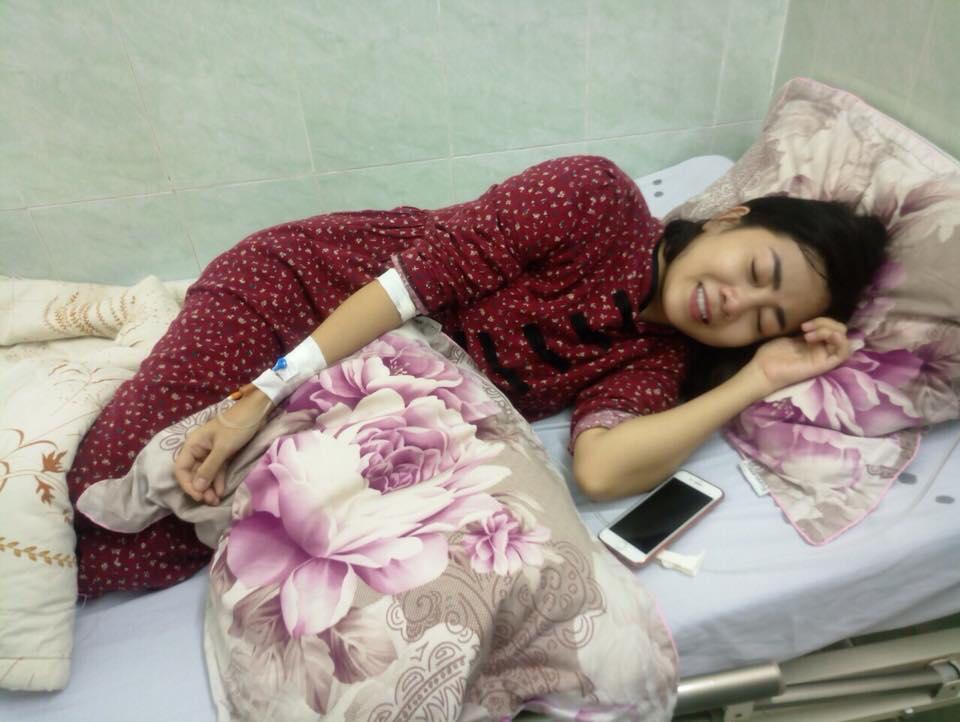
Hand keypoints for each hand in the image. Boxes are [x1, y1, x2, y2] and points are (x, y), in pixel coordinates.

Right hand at [173, 385, 272, 504]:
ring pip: (206, 474)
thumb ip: (209, 468)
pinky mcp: (222, 454)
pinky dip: (218, 481)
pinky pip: (217, 470)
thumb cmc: (236, 427)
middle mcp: (198, 449)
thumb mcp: (222, 448)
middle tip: (211, 501)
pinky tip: (222, 491)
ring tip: (216, 501)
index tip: (199, 496)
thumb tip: (197, 488)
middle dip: (200, 488)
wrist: (255, 412)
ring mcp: (210, 452)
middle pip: (193, 473)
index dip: (187, 484)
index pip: (181, 469)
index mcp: (192, 445)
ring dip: (210, 487)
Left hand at [746, 317, 851, 395]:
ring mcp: (824, 358)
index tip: (804, 324)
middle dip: (826, 323)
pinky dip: (841, 341)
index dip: (824, 321)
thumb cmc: (772, 355)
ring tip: (807, 334)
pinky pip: (843, 353)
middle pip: (840, 332)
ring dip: (829, 330)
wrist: (763, 370)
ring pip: (843, 340)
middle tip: (805, 327)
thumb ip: (807, 332)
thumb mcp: (791, 338)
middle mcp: (822, 350)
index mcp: (815, 343)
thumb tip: (815, 323)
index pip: (832, 328)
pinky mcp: (824, 366)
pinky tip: (828, 336)